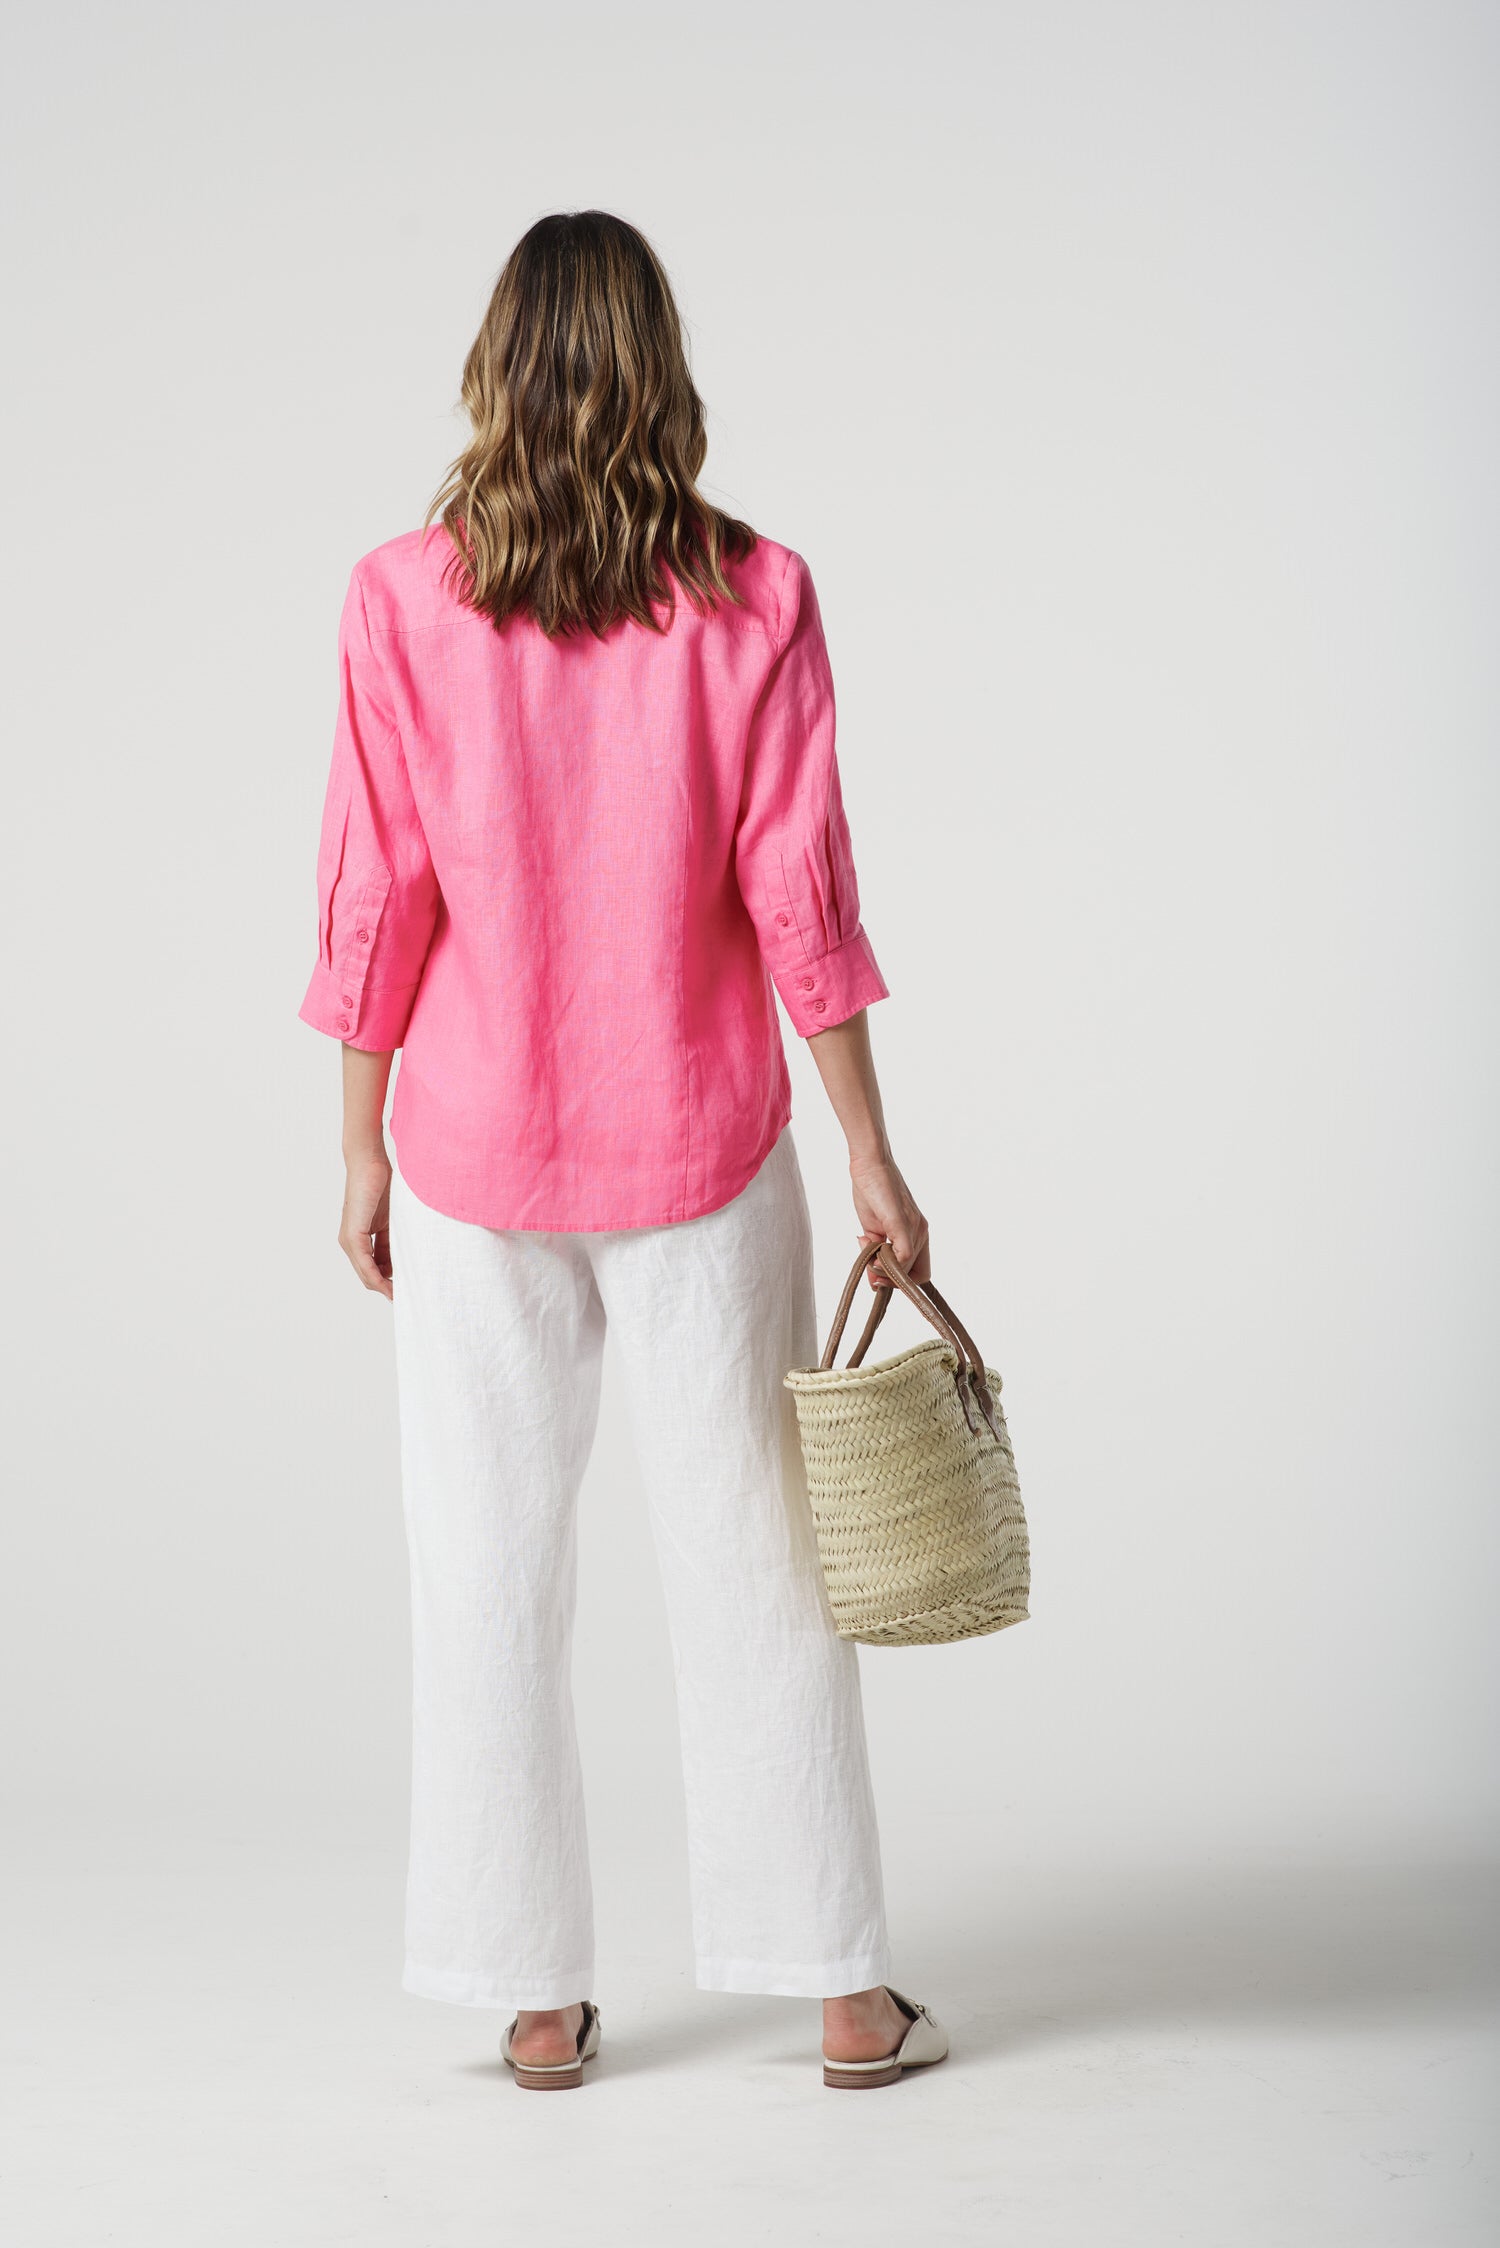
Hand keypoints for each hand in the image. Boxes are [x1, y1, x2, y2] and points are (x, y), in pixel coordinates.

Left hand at [339, 1146, 393, 1297]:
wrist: (369, 1163)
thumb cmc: (383, 1183)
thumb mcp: (392, 1217)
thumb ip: (394, 1237)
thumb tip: (408, 1256)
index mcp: (361, 1237)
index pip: (374, 1266)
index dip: (388, 1280)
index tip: (406, 1289)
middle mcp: (351, 1242)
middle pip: (368, 1275)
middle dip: (386, 1288)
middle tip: (405, 1298)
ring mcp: (349, 1240)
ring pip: (366, 1273)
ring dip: (383, 1287)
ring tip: (401, 1296)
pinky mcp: (353, 1235)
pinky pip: (365, 1264)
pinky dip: (377, 1277)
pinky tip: (389, 1286)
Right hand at [848, 1151, 930, 1286]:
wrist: (869, 1164)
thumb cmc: (872, 1192)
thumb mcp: (874, 1230)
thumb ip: (876, 1254)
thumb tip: (874, 1281)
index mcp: (917, 1233)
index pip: (920, 1272)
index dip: (900, 1281)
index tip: (878, 1275)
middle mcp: (921, 1232)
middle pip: (915, 1275)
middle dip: (890, 1278)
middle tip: (869, 1265)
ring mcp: (914, 1228)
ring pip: (908, 1268)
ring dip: (884, 1270)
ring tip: (867, 1246)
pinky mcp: (902, 1223)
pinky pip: (904, 1255)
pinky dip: (887, 1264)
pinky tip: (871, 1251)